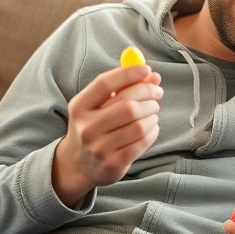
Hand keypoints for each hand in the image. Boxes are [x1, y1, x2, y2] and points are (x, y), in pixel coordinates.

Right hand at [52, 65, 162, 206]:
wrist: (77, 164)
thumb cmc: (93, 126)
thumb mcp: (98, 105)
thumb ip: (122, 88)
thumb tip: (153, 76)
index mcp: (79, 107)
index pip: (105, 84)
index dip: (128, 74)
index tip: (147, 69)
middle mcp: (86, 128)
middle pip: (128, 106)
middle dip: (148, 95)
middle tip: (157, 94)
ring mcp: (99, 148)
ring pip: (139, 125)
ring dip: (152, 115)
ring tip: (152, 112)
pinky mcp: (114, 164)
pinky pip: (142, 142)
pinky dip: (152, 131)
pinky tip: (150, 128)